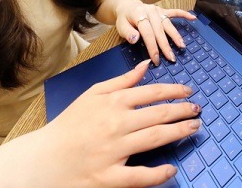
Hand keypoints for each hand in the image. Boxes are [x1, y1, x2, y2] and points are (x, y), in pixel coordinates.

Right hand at [30, 61, 201, 186]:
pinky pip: (139, 176)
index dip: (175, 90)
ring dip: (179, 132)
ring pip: (155, 138)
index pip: (152, 92)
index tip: (189, 92)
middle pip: (159, 114)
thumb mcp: (92, 96)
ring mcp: (113, 151)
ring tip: (194, 128)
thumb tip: (145, 66)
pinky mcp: (109, 177)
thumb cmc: (69, 126)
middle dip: (183, 110)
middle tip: (198, 110)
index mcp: (112, 103)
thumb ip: (121, 81)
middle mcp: (116, 124)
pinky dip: (158, 173)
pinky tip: (171, 168)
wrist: (43, 159)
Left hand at [115, 0, 195, 64]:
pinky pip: (174, 12)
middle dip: (166, 45)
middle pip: (160, 30)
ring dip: (176, 35)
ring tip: (181, 46)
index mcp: (139, 14)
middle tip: (171, 58)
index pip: (148, 33)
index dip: (152, 47)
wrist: (127, 7)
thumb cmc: (124, 19)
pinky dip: (184, 14)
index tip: (156, 59)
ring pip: (168, 24)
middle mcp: (151, 11)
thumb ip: (127, 32)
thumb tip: (135, 39)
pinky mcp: (163, 10)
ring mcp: (158, 10)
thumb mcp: (120, 26)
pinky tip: (192, 18)